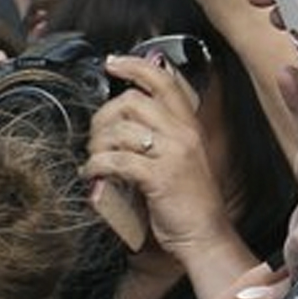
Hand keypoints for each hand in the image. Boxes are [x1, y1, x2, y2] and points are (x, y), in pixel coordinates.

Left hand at [82, 56, 229, 260]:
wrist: (205, 236)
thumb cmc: (185, 202)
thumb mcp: (175, 159)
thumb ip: (155, 136)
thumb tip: (119, 121)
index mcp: (188, 126)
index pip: (163, 80)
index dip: (135, 66)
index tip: (113, 63)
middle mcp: (183, 133)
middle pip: (131, 101)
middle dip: (102, 117)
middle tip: (95, 139)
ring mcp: (173, 153)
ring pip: (120, 129)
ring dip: (96, 146)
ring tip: (94, 162)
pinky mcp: (159, 176)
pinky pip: (115, 160)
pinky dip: (95, 167)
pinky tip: (92, 176)